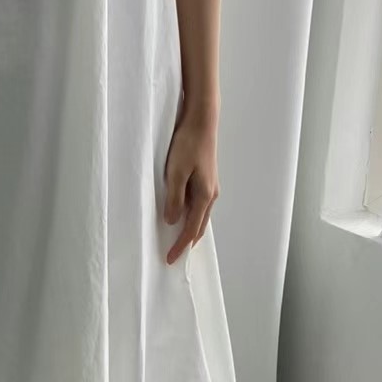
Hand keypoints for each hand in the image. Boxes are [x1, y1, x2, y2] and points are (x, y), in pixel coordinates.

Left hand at [163, 105, 219, 264]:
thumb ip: (173, 198)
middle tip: (173, 255)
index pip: (191, 229)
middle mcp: (211, 194)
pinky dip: (191, 216)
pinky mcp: (206, 180)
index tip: (170, 259)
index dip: (180, 246)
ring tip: (176, 241)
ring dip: (189, 230)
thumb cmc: (188, 144)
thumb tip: (171, 221)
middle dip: (187, 242)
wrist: (202, 121)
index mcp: (205, 196)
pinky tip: (181, 216)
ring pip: (200, 216)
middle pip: (199, 226)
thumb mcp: (175, 172)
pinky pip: (199, 205)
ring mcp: (210, 187)